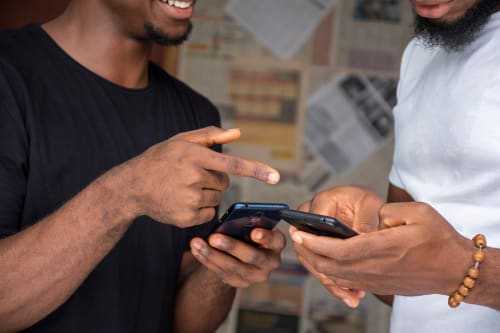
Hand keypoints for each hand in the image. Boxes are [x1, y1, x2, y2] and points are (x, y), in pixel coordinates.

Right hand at [113, 126, 279, 227]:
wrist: (132, 186)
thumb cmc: (161, 159)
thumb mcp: (181, 141)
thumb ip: (210, 135)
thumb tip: (237, 134)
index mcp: (195, 156)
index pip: (232, 165)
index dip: (256, 171)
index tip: (276, 178)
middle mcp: (193, 178)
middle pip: (224, 183)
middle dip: (214, 179)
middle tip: (192, 176)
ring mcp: (189, 199)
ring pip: (217, 198)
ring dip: (207, 194)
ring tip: (183, 188)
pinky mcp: (186, 218)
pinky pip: (208, 213)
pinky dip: (200, 208)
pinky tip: (182, 201)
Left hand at [190, 228, 285, 287]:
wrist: (242, 253)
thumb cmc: (248, 232)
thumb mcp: (252, 226)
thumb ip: (247, 224)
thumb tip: (230, 222)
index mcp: (276, 243)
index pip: (275, 240)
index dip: (266, 237)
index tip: (254, 232)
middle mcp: (269, 262)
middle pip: (251, 256)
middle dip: (231, 246)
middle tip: (214, 237)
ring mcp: (254, 275)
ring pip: (232, 267)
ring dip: (212, 254)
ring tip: (197, 243)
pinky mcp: (239, 282)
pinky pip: (221, 272)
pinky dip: (206, 259)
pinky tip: (196, 249)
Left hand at [291, 202, 471, 299]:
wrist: (455, 270)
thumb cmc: (438, 239)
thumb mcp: (418, 213)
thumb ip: (388, 211)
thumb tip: (371, 218)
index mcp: (382, 248)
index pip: (339, 249)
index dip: (315, 243)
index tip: (299, 233)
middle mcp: (375, 267)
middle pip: (331, 266)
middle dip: (309, 253)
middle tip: (297, 238)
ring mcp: (376, 280)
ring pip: (336, 277)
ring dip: (317, 264)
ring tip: (307, 248)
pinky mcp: (380, 286)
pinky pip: (348, 283)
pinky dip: (332, 274)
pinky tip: (327, 262)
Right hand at [292, 186, 383, 306]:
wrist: (368, 211)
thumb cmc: (366, 203)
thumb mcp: (370, 205)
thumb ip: (365, 219)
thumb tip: (360, 236)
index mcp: (323, 201)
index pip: (310, 221)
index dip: (319, 239)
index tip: (333, 255)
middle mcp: (312, 218)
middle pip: (306, 245)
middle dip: (323, 267)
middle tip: (342, 282)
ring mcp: (312, 235)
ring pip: (312, 260)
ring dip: (329, 279)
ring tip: (350, 295)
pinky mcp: (318, 249)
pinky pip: (320, 267)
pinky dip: (334, 282)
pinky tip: (349, 293)